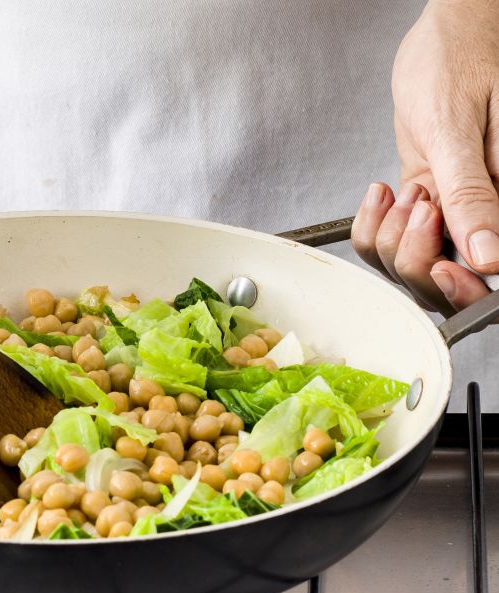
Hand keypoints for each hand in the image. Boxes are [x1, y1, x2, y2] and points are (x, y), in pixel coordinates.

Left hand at [352, 0, 498, 313]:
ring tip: (401, 190)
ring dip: (391, 235)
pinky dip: (374, 223)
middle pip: (441, 279)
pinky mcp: (425, 201)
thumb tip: (489, 256)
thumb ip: (471, 195)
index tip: (438, 265)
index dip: (459, 285)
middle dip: (414, 254)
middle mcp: (482, 214)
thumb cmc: (459, 63)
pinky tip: (382, 191)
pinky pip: (390, 237)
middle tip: (416, 205)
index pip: (487, 273)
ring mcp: (450, 212)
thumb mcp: (458, 130)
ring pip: (410, 261)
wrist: (443, 38)